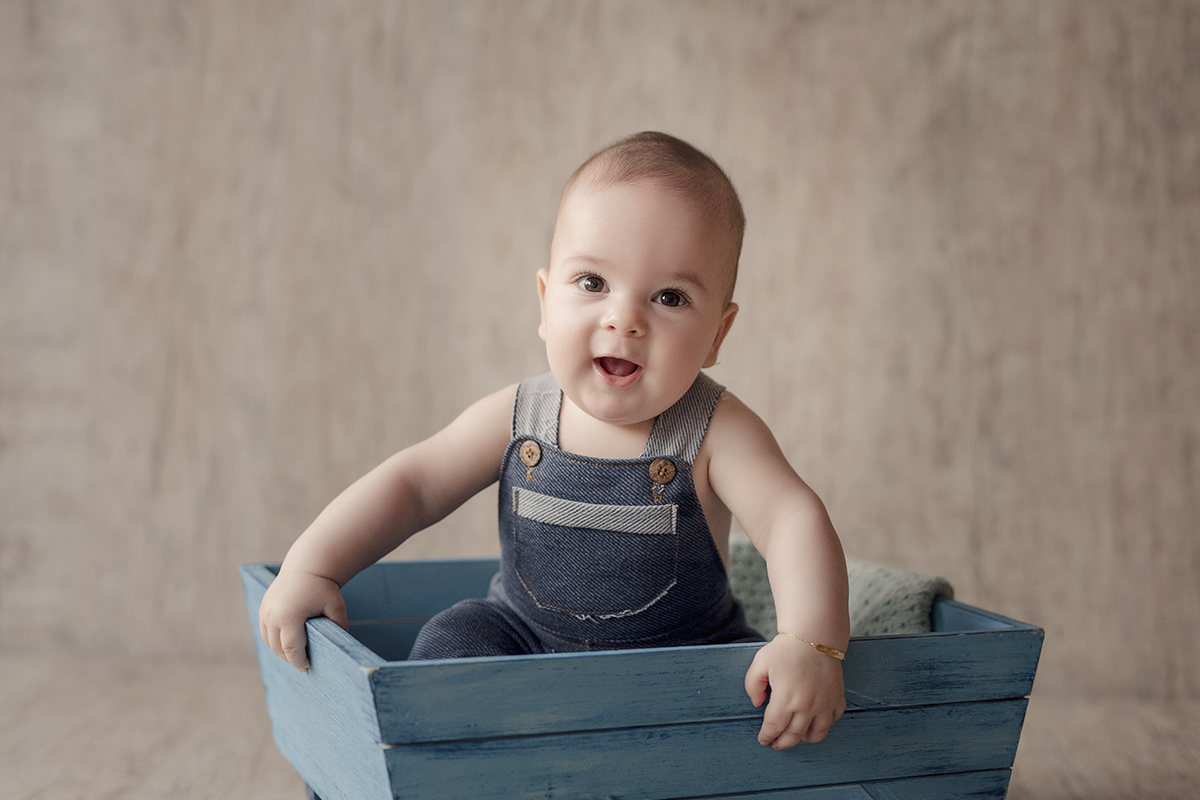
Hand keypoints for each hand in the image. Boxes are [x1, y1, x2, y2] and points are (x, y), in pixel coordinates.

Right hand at [258, 569, 348, 671]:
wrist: (306, 568)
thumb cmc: (323, 588)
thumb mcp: (336, 606)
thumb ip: (340, 626)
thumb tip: (341, 647)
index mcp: (289, 616)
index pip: (291, 649)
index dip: (299, 661)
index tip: (308, 667)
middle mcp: (273, 616)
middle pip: (278, 649)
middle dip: (290, 659)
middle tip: (303, 665)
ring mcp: (265, 613)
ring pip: (270, 643)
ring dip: (281, 652)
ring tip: (296, 656)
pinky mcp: (263, 610)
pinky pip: (265, 633)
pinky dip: (275, 642)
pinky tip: (287, 645)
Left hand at [744, 634, 845, 748]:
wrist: (815, 636)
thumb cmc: (786, 649)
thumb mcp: (760, 662)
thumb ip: (752, 685)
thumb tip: (757, 704)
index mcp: (786, 698)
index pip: (774, 727)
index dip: (767, 736)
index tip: (763, 740)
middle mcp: (807, 706)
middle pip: (793, 735)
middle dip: (782, 742)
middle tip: (776, 744)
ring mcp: (824, 704)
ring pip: (816, 734)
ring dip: (804, 739)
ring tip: (796, 736)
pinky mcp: (837, 698)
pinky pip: (832, 720)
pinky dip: (823, 725)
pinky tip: (815, 722)